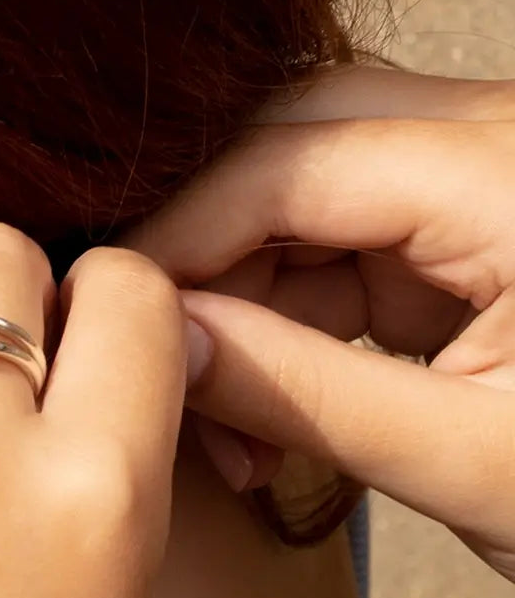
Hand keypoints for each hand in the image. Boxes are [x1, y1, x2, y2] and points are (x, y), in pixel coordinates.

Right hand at [128, 69, 514, 578]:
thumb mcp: (471, 461)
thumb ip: (302, 394)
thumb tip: (165, 346)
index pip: (290, 163)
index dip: (181, 237)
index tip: (120, 320)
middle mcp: (497, 138)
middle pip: (288, 136)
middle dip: (208, 244)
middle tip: (172, 353)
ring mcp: (479, 172)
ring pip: (301, 182)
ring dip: (242, 285)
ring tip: (229, 413)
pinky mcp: (463, 221)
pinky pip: (335, 232)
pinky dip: (285, 307)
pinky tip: (270, 392)